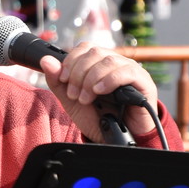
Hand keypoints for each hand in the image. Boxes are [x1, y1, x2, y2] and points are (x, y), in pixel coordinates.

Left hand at [40, 42, 157, 141]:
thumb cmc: (97, 117)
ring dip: (91, 80)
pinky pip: (127, 72)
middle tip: (74, 95)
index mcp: (99, 63)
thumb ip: (57, 81)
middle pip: (94, 52)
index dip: (71, 61)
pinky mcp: (143, 82)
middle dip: (78, 74)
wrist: (115, 139)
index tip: (63, 80)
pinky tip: (99, 91)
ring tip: (86, 99)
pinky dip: (108, 80)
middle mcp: (116, 63)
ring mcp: (130, 70)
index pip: (85, 48)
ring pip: (108, 61)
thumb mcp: (71, 100)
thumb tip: (45, 60)